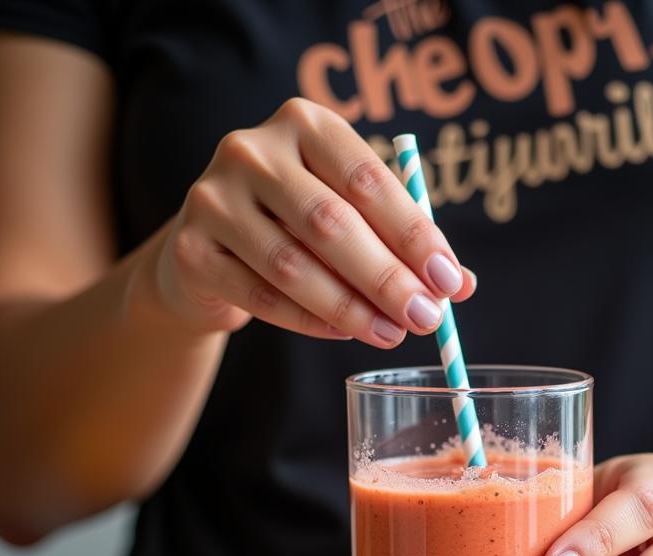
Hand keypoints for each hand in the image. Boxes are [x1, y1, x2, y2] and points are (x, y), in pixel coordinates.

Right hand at [147, 98, 474, 344]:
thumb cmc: (297, 227)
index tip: (449, 281)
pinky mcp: (191, 249)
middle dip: (387, 278)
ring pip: (293, 265)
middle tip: (426, 318)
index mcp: (305, 124)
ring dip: (351, 308)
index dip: (414, 235)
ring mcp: (213, 197)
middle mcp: (253, 149)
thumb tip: (460, 285)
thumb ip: (402, 244)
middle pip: (331, 223)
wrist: (211, 250)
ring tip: (392, 333)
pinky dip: (310, 321)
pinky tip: (345, 334)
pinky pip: (262, 296)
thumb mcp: (353, 218)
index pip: (369, 179)